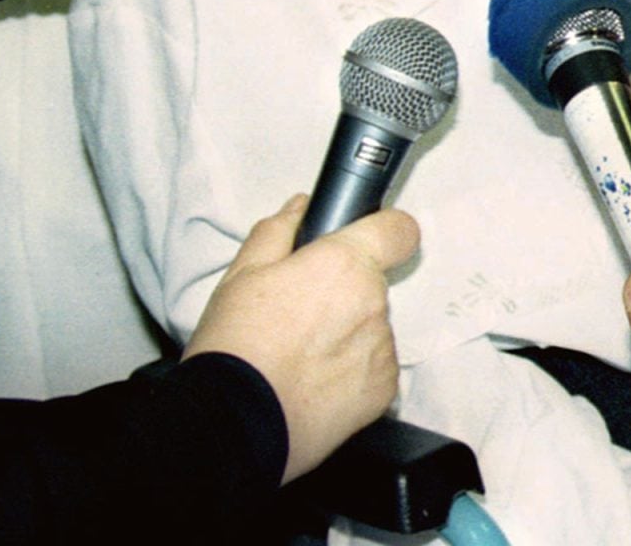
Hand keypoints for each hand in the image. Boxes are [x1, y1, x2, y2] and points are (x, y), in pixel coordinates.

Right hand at [183, 196, 415, 482]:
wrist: (232, 423)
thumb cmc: (234, 347)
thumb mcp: (241, 275)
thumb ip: (279, 232)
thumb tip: (301, 207)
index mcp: (345, 265)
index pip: (399, 230)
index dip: (383, 232)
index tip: (365, 243)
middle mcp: (374, 302)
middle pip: (373, 286)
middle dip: (343, 294)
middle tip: (297, 318)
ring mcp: (382, 348)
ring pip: (372, 328)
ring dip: (346, 336)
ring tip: (298, 358)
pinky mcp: (384, 390)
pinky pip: (374, 368)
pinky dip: (351, 373)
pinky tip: (312, 383)